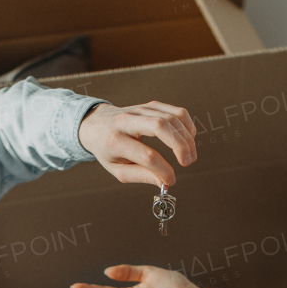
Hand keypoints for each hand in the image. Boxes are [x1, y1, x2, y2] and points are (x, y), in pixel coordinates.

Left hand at [77, 101, 196, 185]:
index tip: (171, 180)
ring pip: (171, 118)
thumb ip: (141, 176)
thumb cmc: (107, 150)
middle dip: (180, 146)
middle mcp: (127, 121)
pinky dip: (186, 125)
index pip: (147, 155)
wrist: (96, 124)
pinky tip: (188, 139)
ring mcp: (140, 110)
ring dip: (186, 138)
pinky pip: (175, 111)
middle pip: (160, 127)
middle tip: (187, 162)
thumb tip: (165, 182)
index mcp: (116, 141)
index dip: (163, 170)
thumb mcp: (118, 169)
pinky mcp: (150, 105)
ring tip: (190, 155)